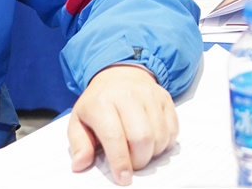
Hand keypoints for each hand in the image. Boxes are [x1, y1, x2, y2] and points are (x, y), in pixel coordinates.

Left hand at [67, 64, 178, 185]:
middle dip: (139, 159)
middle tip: (132, 164)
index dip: (121, 162)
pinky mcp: (165, 97)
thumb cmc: (99, 102)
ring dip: (153, 152)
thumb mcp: (79, 121)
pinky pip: (173, 128)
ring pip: (160, 135)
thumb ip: (79, 144)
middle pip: (142, 138)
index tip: (124, 177)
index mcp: (102, 103)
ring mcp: (149, 95)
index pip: (115, 137)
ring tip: (141, 152)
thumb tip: (80, 164)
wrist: (119, 74)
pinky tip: (153, 141)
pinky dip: (165, 142)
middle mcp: (128, 96)